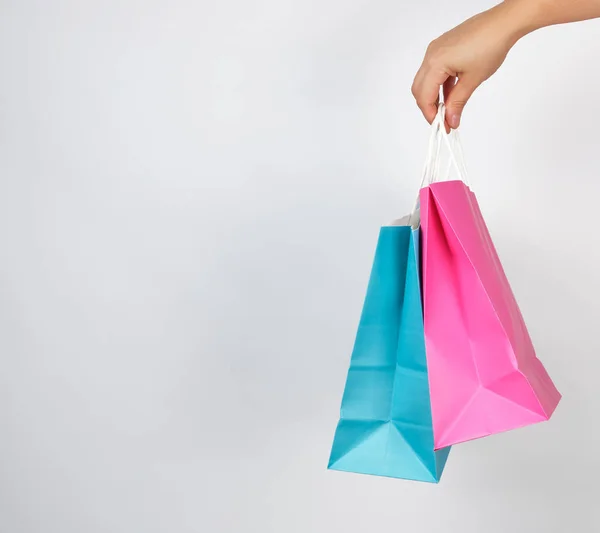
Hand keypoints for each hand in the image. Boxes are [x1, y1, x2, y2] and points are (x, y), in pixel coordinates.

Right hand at [411, 2, 523, 128]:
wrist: (503, 23)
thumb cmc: (490, 45)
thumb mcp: (472, 80)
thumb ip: (458, 102)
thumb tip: (451, 120)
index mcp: (435, 62)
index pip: (424, 96)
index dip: (431, 115)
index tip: (442, 126)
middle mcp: (431, 55)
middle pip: (419, 89)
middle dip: (429, 107)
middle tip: (443, 120)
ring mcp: (436, 50)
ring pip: (426, 80)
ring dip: (434, 96)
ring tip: (449, 109)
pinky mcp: (443, 48)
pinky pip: (434, 70)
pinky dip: (440, 85)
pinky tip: (451, 94)